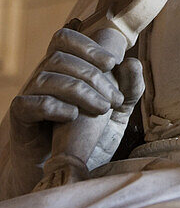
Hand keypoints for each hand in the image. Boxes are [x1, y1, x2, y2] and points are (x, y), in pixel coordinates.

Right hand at [9, 26, 143, 192]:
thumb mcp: (117, 112)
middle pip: (61, 59)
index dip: (87, 45)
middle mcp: (43, 74)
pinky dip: (55, 107)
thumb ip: (129, 88)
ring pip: (48, 78)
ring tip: (102, 109)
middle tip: (114, 100)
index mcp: (63, 66)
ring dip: (80, 92)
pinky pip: (32, 103)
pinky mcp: (21, 116)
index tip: (112, 63)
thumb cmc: (89, 134)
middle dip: (93, 77)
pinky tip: (73, 116)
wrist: (61, 168)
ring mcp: (30, 94)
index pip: (65, 39)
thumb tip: (132, 62)